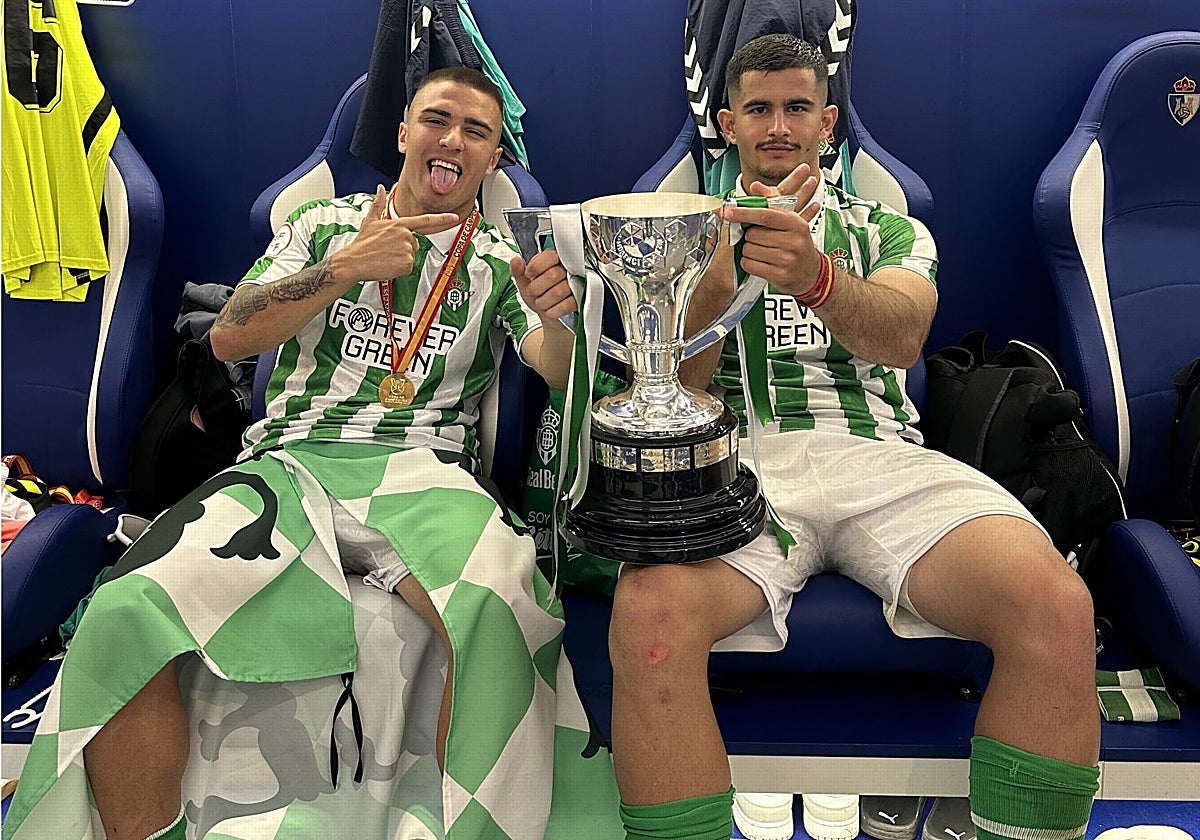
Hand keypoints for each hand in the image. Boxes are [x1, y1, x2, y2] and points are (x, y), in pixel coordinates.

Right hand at [331, 186, 458, 284]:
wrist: (353, 261)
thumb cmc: (361, 243)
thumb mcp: (370, 221)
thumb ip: (378, 204)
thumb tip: (379, 188)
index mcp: (399, 224)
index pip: (426, 220)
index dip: (443, 218)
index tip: (455, 217)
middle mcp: (406, 235)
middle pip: (414, 243)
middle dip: (403, 248)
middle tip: (386, 250)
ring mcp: (407, 249)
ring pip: (411, 256)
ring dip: (400, 259)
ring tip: (385, 257)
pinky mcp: (406, 263)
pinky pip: (408, 268)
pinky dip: (399, 269)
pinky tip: (387, 265)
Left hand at [511, 248, 577, 319]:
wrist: (550, 313)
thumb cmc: (539, 294)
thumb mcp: (525, 282)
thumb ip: (518, 271)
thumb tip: (516, 261)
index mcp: (555, 259)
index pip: (550, 255)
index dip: (536, 266)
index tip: (529, 274)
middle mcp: (569, 269)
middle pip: (553, 275)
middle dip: (536, 288)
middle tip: (533, 292)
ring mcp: (578, 285)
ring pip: (558, 292)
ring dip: (543, 301)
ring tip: (541, 302)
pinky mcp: (580, 300)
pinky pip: (566, 306)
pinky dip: (552, 311)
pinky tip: (549, 310)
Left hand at [718, 163, 824, 296]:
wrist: (811, 272)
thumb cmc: (796, 243)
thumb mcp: (789, 220)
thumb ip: (771, 201)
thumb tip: (755, 186)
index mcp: (796, 223)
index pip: (765, 215)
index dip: (744, 213)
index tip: (728, 212)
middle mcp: (794, 241)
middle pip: (753, 234)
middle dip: (749, 236)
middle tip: (758, 239)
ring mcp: (787, 259)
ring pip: (749, 250)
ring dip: (748, 250)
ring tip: (761, 251)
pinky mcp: (779, 275)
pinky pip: (750, 265)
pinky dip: (748, 262)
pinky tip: (758, 261)